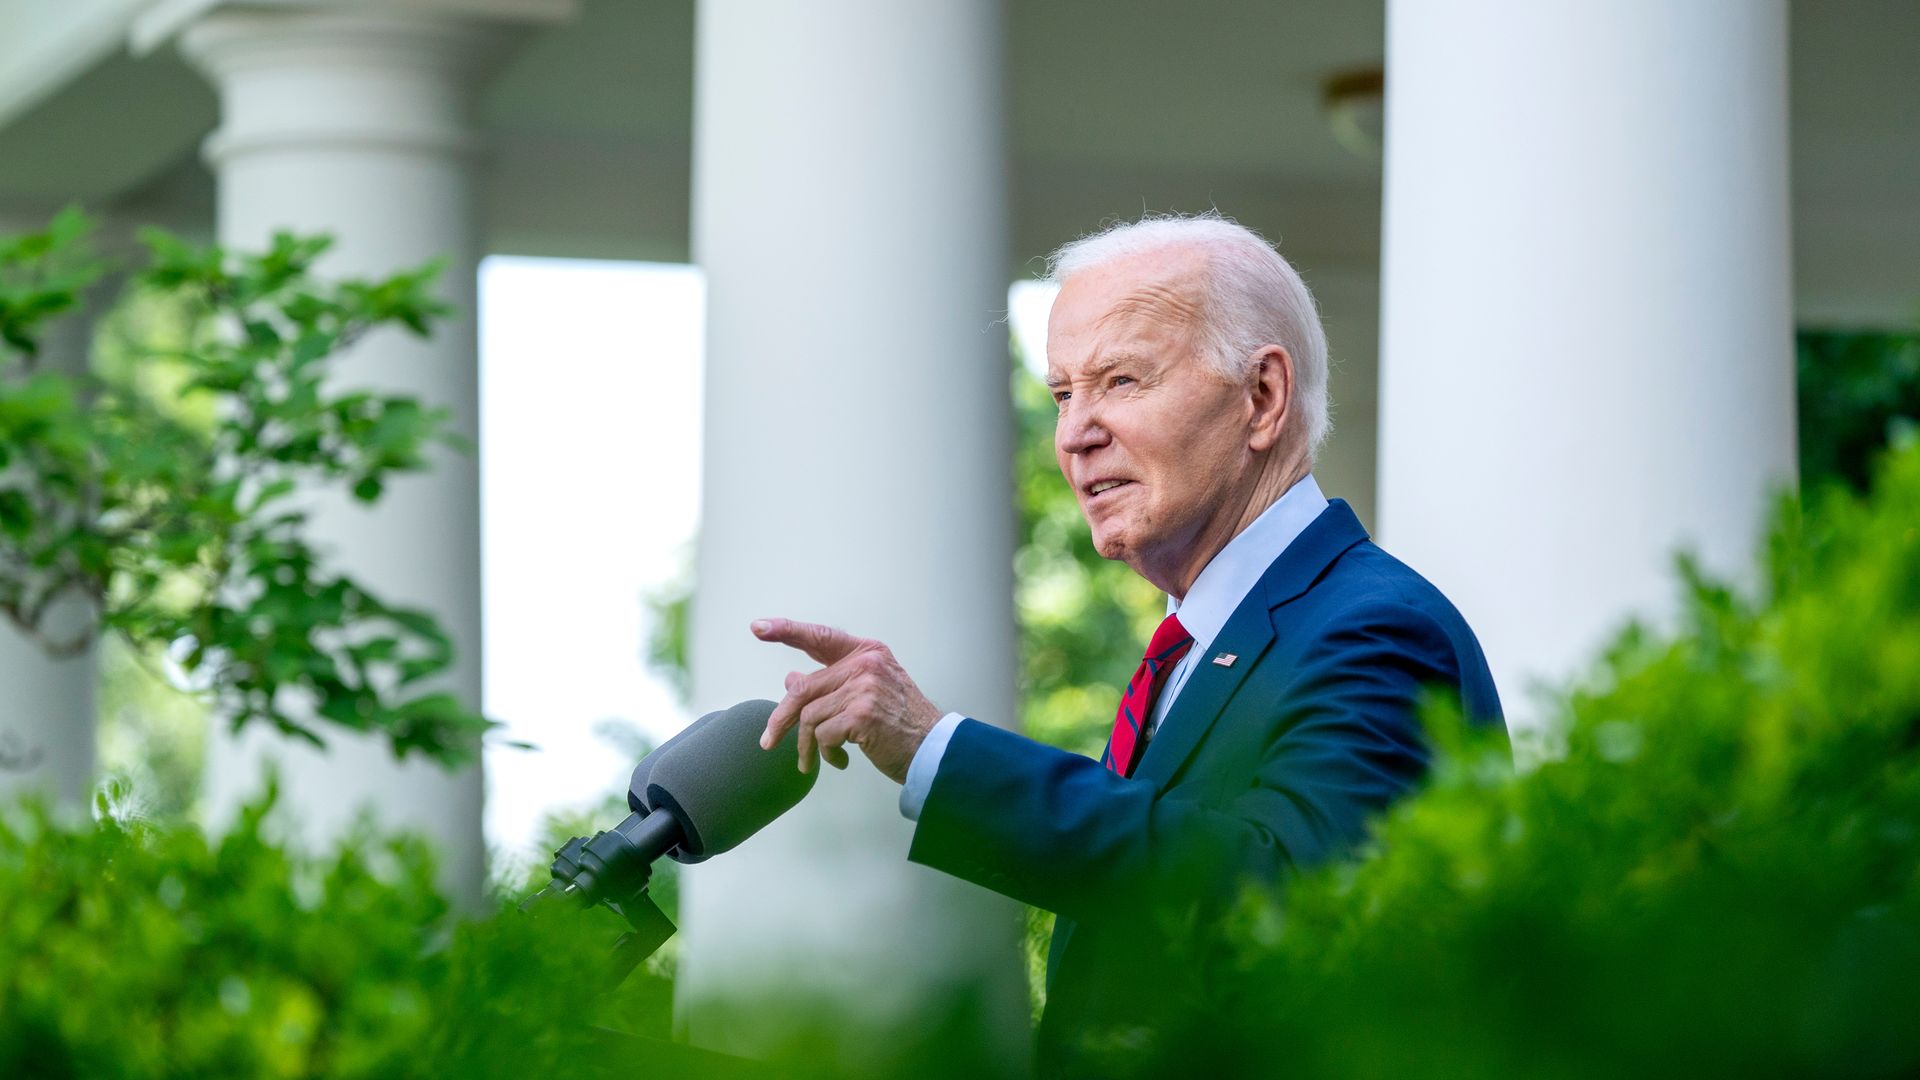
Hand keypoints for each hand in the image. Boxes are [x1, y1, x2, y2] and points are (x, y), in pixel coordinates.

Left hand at [752, 617, 942, 782]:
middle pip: (803, 688)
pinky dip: (825, 753)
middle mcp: (865, 664)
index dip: (786, 630)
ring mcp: (864, 687)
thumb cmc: (901, 723)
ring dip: (808, 745)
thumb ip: (833, 684)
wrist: (933, 748)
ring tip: (815, 760)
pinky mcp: (861, 714)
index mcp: (867, 652)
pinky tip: (840, 760)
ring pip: (810, 716)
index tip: (758, 627)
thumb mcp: (867, 694)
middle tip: (769, 740)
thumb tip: (791, 679)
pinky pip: (822, 735)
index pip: (820, 637)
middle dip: (782, 718)